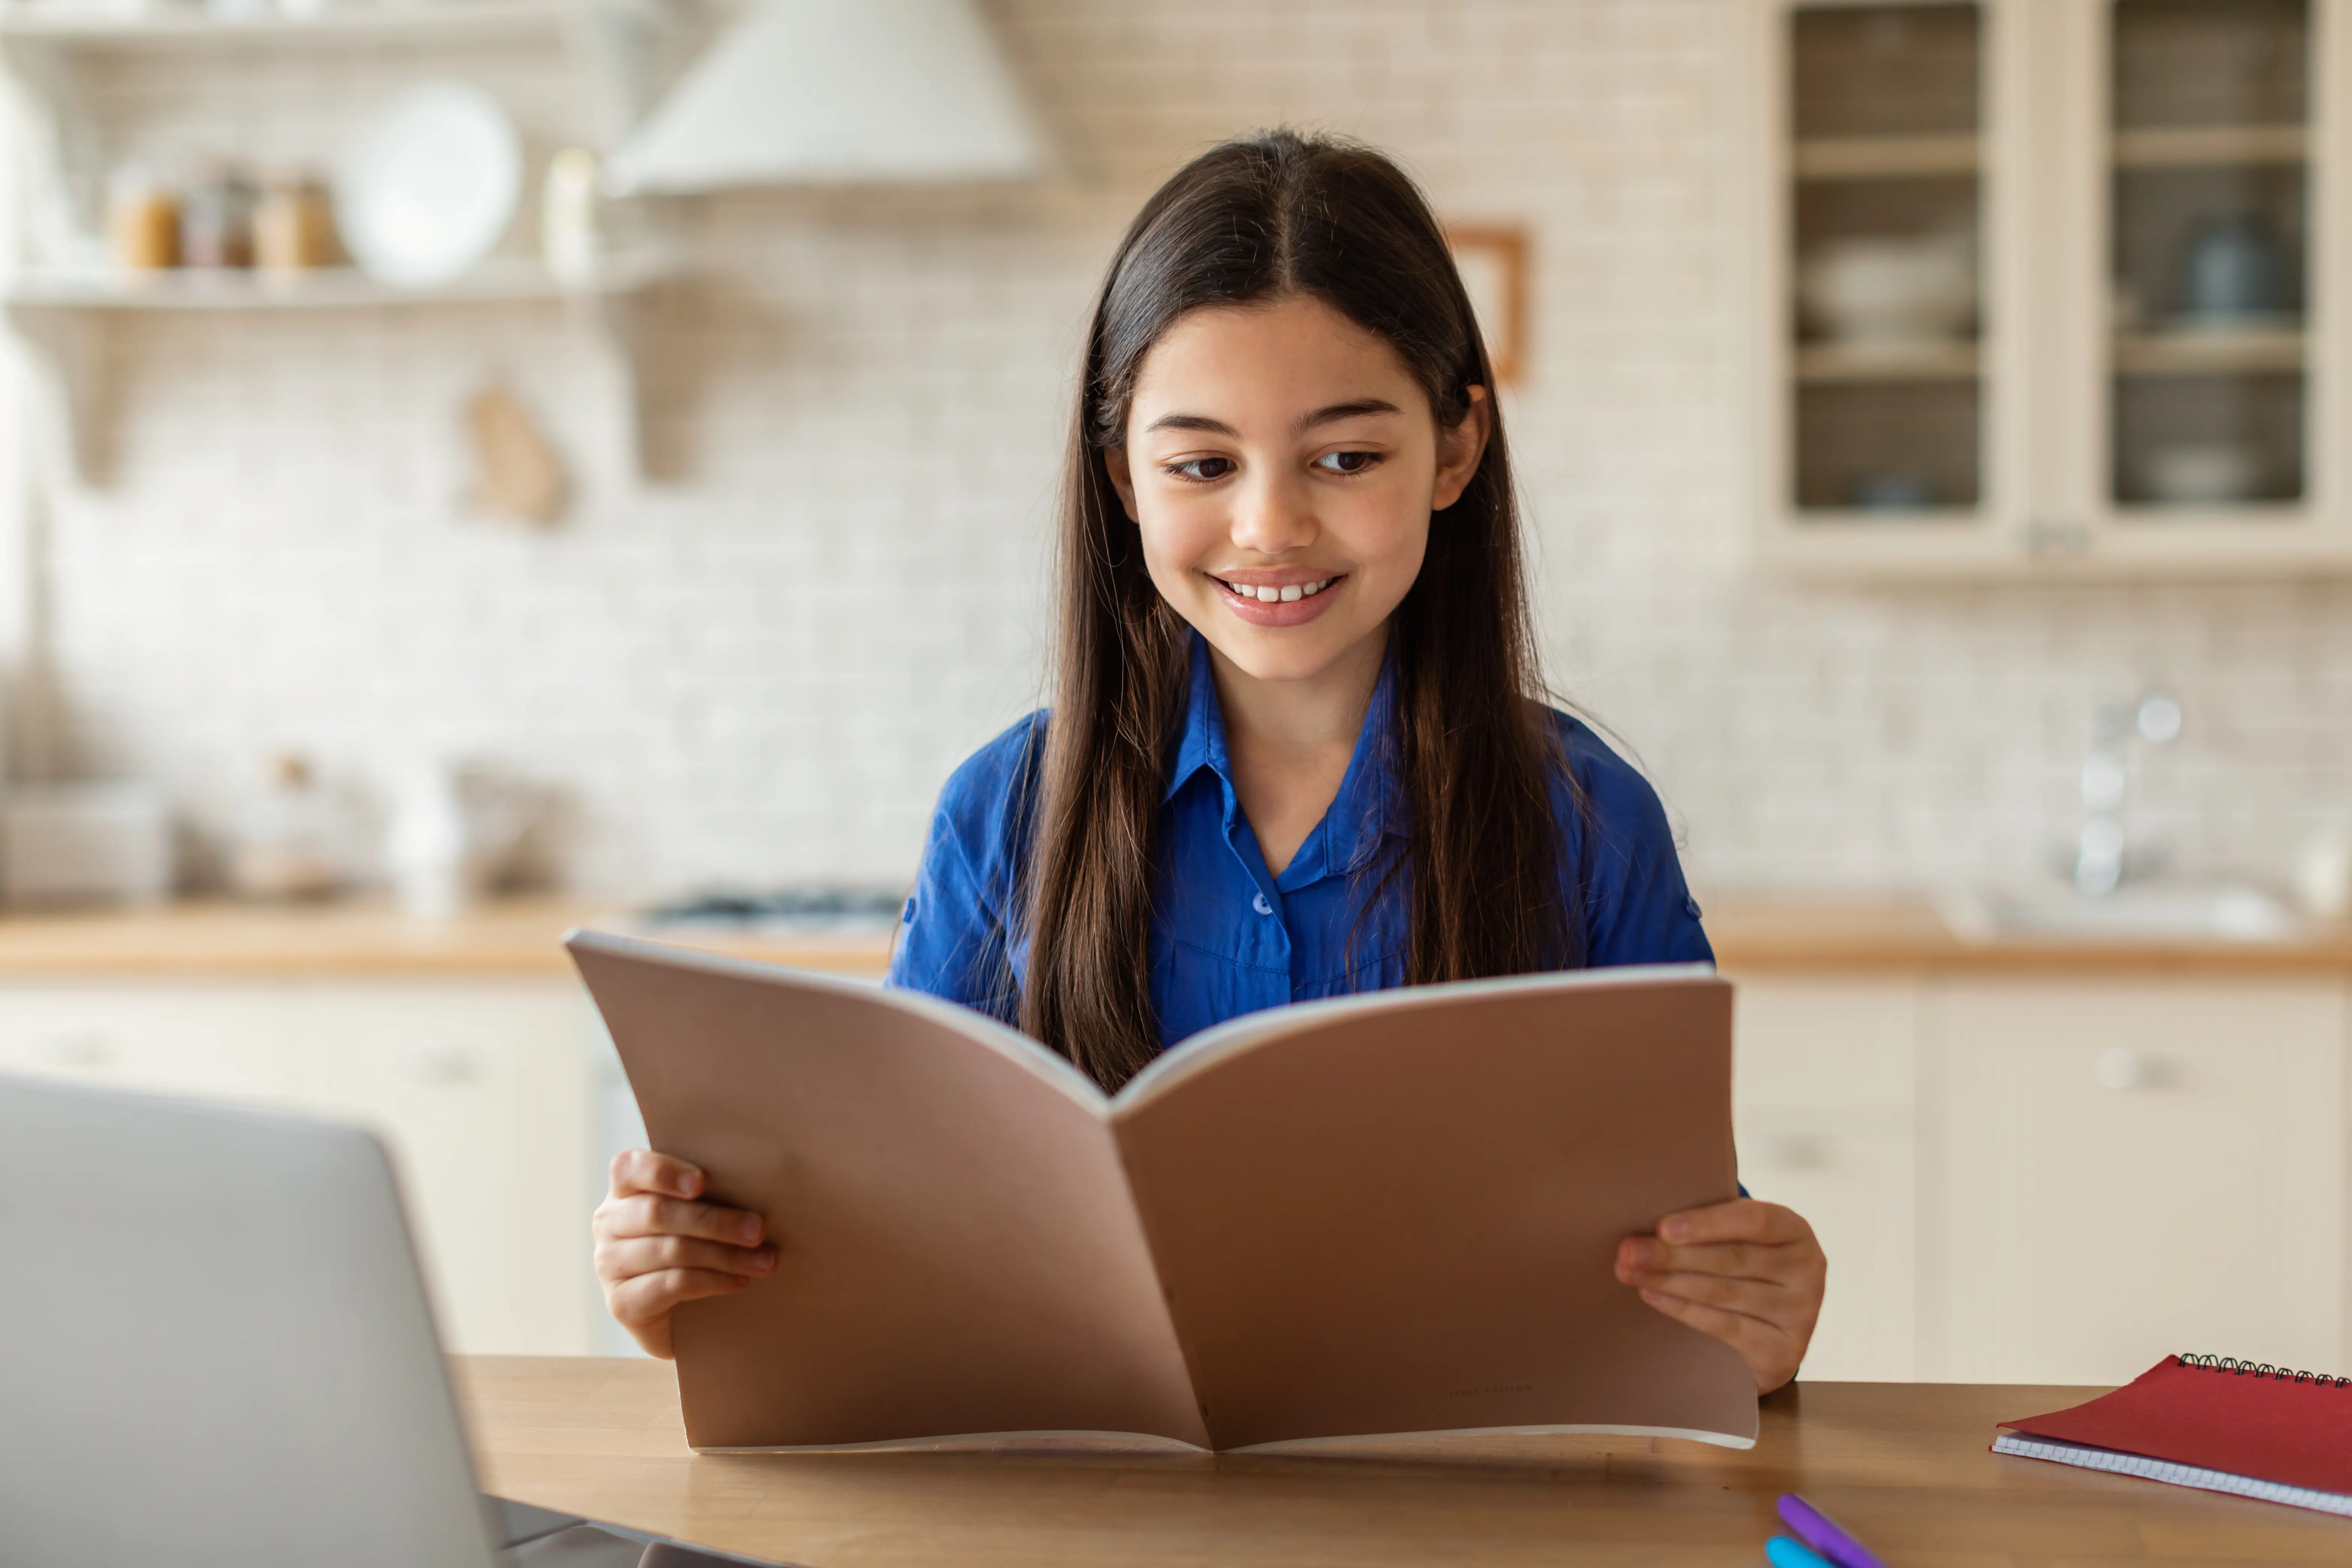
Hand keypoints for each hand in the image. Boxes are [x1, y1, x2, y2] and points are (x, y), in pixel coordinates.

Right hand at [592, 1149, 777, 1358]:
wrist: (682, 1316)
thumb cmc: (697, 1247)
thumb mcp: (698, 1214)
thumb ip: (709, 1194)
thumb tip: (757, 1185)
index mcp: (624, 1190)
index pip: (629, 1168)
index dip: (663, 1172)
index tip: (701, 1182)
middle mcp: (608, 1223)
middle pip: (658, 1213)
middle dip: (715, 1221)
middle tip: (759, 1230)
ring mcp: (609, 1265)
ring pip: (671, 1250)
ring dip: (725, 1255)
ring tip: (764, 1260)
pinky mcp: (621, 1303)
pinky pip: (671, 1285)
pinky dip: (711, 1281)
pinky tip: (739, 1281)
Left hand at [1614, 1198, 1824, 1392]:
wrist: (1771, 1330)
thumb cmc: (1743, 1268)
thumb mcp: (1738, 1239)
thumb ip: (1709, 1227)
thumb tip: (1650, 1226)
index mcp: (1796, 1231)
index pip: (1755, 1220)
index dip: (1708, 1223)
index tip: (1662, 1227)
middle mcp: (1808, 1271)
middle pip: (1732, 1259)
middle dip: (1673, 1255)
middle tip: (1628, 1252)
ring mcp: (1801, 1314)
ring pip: (1724, 1293)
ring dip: (1670, 1282)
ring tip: (1630, 1272)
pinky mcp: (1785, 1351)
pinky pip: (1725, 1326)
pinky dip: (1683, 1310)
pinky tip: (1653, 1297)